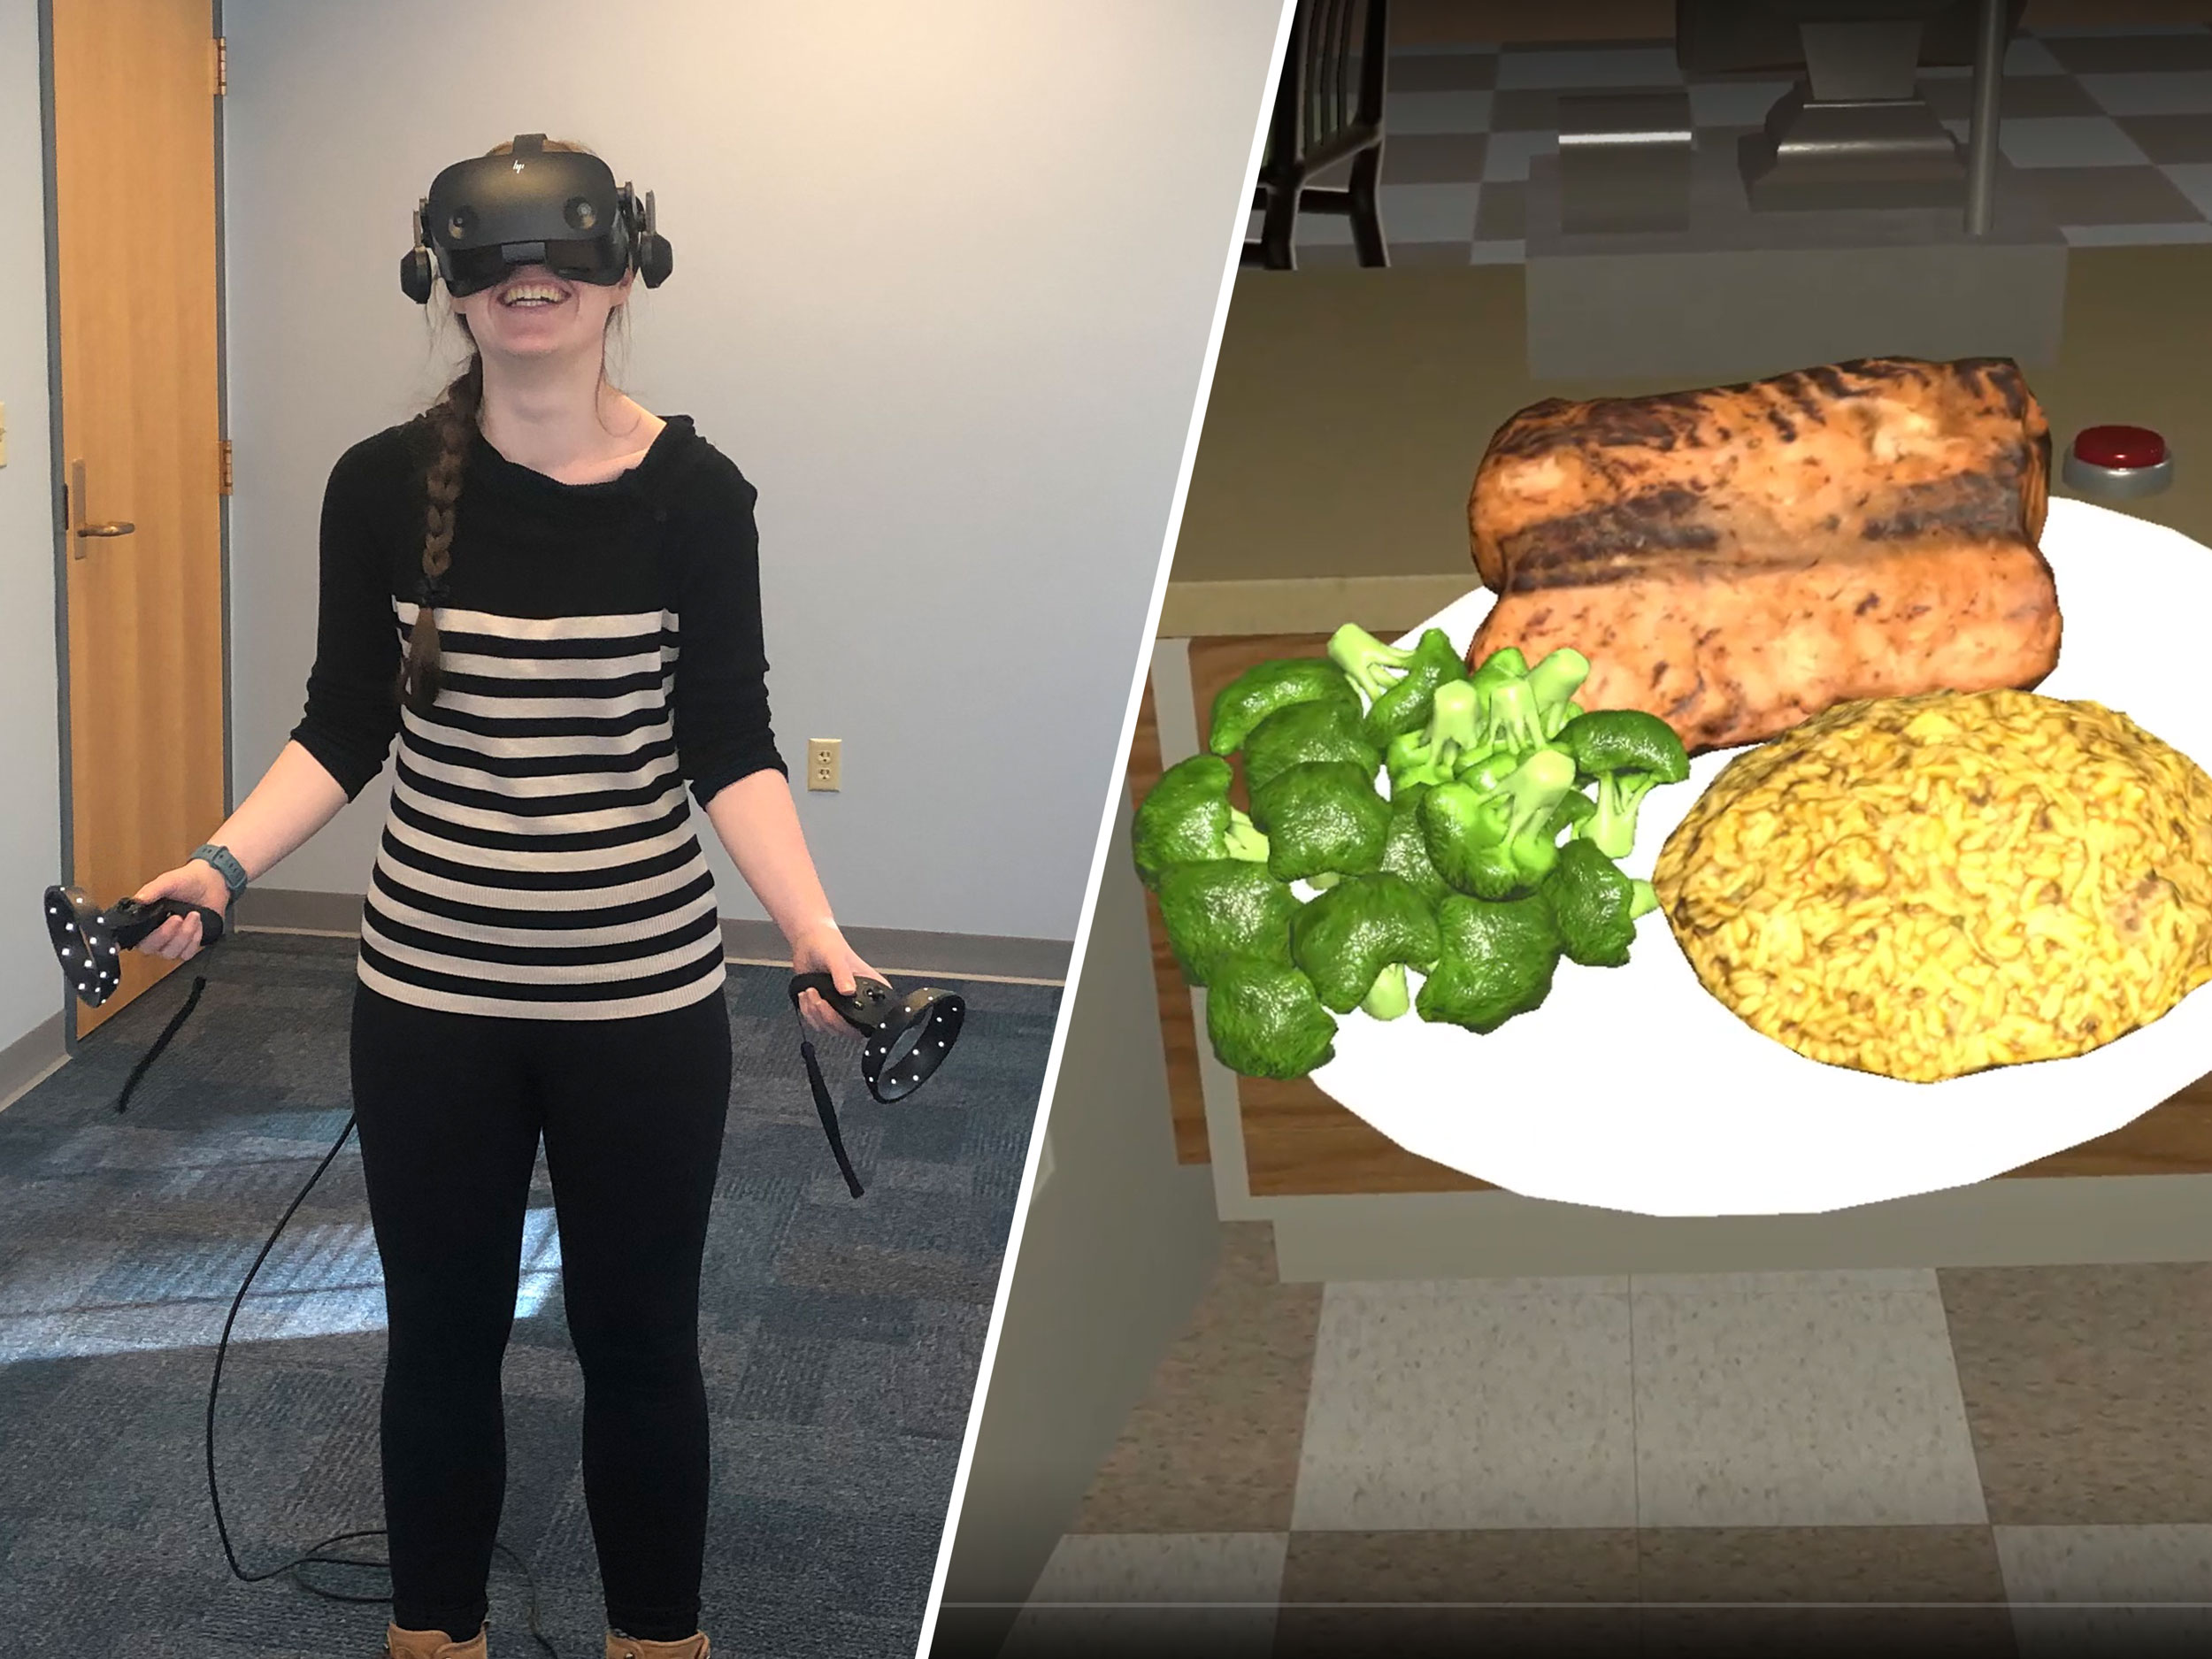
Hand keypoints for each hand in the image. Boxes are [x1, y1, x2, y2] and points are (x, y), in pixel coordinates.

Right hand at [129, 861, 231, 961]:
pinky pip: (187, 953)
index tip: (146, 929)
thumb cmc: (185, 882)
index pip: (130, 937)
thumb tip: (138, 899)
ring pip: (170, 953)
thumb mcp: (168, 881)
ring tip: (194, 915)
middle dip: (165, 934)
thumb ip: (153, 890)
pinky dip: (194, 940)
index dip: (131, 941)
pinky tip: (198, 924)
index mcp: (142, 919)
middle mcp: (153, 934)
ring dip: (184, 935)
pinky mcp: (187, 946)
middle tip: (177, 917)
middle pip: (149, 948)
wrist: (210, 884)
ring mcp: (170, 942)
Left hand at [791, 924, 882, 1041]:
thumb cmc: (828, 944)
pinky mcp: (827, 1010)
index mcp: (871, 987)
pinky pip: (818, 1024)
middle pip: (850, 1029)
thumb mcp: (836, 957)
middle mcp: (859, 1000)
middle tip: (820, 1000)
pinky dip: (808, 1013)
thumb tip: (848, 991)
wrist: (808, 943)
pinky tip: (807, 995)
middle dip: (830, 1017)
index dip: (860, 1021)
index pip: (875, 1015)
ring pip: (832, 1028)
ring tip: (811, 992)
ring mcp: (842, 1007)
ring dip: (815, 1014)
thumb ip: (842, 974)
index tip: (841, 1010)